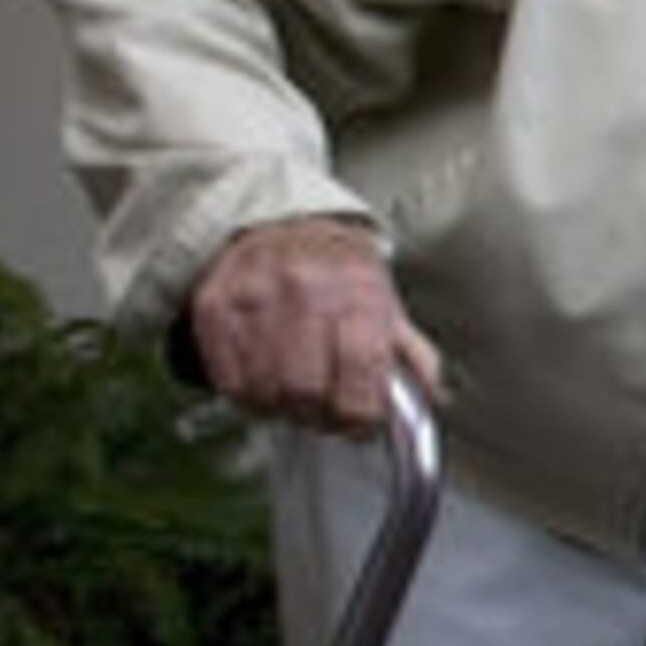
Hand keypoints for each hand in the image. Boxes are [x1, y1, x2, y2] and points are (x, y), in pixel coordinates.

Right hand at [183, 218, 442, 433]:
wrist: (282, 223)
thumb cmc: (342, 276)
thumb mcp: (389, 305)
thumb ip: (414, 357)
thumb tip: (431, 401)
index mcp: (359, 291)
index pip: (361, 370)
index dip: (361, 414)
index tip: (361, 422)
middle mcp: (304, 289)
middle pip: (305, 390)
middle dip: (318, 415)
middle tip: (323, 411)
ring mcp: (254, 295)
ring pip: (263, 390)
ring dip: (281, 408)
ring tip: (293, 397)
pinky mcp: (213, 305)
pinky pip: (227, 379)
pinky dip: (246, 395)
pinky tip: (263, 382)